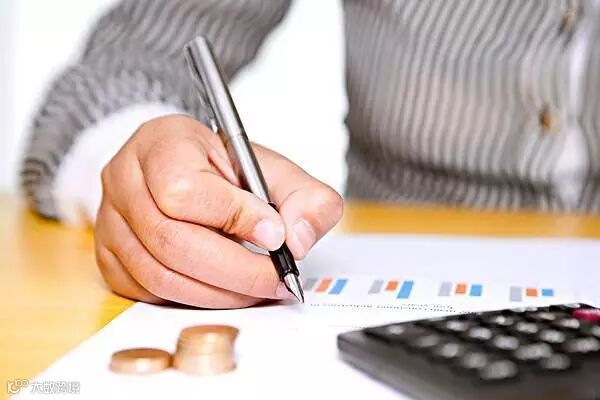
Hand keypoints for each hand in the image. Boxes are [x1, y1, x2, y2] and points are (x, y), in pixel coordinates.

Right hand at [95, 115, 342, 307]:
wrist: (191, 174)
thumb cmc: (229, 171)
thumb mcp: (275, 171)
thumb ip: (305, 199)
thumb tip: (298, 241)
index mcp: (162, 142)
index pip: (183, 190)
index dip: (233, 218)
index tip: (275, 235)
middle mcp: (124, 179)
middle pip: (170, 240)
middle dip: (235, 271)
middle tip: (276, 279)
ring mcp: (109, 221)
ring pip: (160, 275)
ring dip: (218, 293)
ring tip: (257, 288)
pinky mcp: (110, 257)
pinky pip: (150, 292)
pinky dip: (195, 299)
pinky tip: (226, 290)